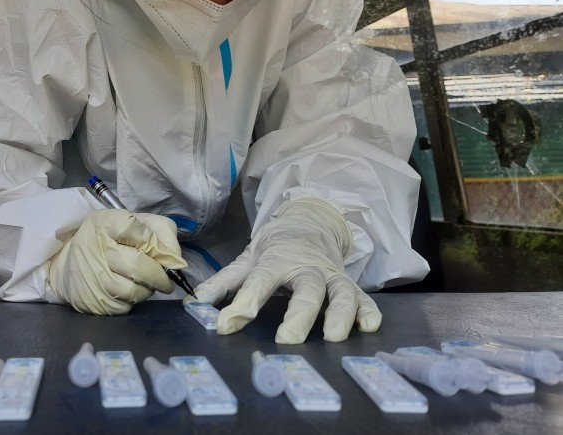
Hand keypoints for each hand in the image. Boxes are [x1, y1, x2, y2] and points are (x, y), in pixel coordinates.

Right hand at [47, 210, 186, 314]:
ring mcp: (93, 278)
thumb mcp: (133, 222)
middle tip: (166, 279)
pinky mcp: (93, 302)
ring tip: (143, 282)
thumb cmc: (108, 239)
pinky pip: (125, 306)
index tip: (164, 254)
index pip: (134, 230)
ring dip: (147, 289)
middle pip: (139, 267)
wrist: (69, 262)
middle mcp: (96, 249)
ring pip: (135, 291)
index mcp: (106, 223)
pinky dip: (132, 300)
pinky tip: (126, 290)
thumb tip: (176, 261)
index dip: (156, 244)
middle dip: (160, 276)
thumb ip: (160, 232)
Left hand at [192, 198, 380, 342]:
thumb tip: (194, 304)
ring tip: (333, 337)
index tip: (227, 324)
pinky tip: (368, 326)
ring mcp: (332, 276)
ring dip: (339, 314)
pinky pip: (364, 298)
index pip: (259, 281)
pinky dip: (369, 311)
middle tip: (287, 339)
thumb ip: (223, 283)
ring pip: (341, 293)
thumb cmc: (276, 248)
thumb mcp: (247, 260)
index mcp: (276, 261)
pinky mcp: (351, 284)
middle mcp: (307, 269)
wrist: (310, 223)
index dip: (244, 302)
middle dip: (298, 315)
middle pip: (306, 290)